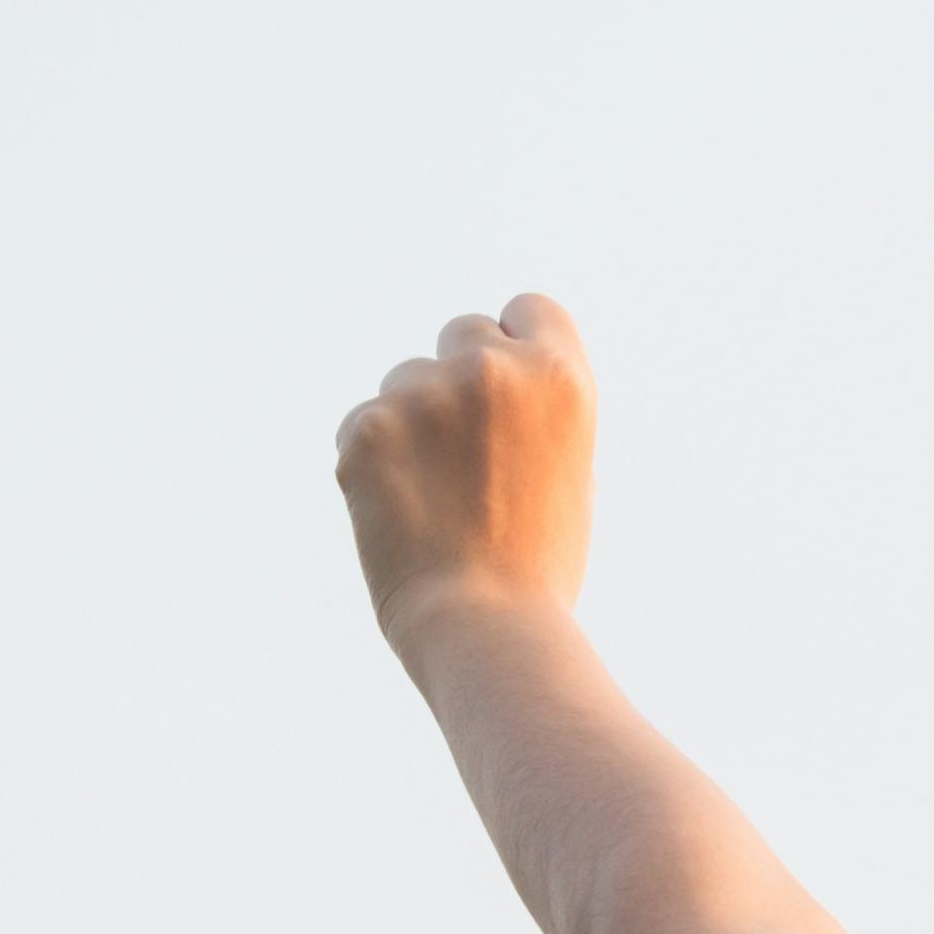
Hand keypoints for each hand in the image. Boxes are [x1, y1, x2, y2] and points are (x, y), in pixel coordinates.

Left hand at [338, 295, 595, 646]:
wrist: (487, 625)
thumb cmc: (539, 566)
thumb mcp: (572, 471)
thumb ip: (538, 414)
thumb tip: (504, 384)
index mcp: (559, 377)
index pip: (527, 309)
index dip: (516, 343)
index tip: (506, 384)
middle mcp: (493, 370)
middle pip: (462, 332)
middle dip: (459, 377)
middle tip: (464, 450)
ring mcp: (425, 394)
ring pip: (404, 378)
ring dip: (412, 420)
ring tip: (435, 496)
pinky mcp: (368, 427)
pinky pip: (361, 423)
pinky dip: (372, 460)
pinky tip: (399, 511)